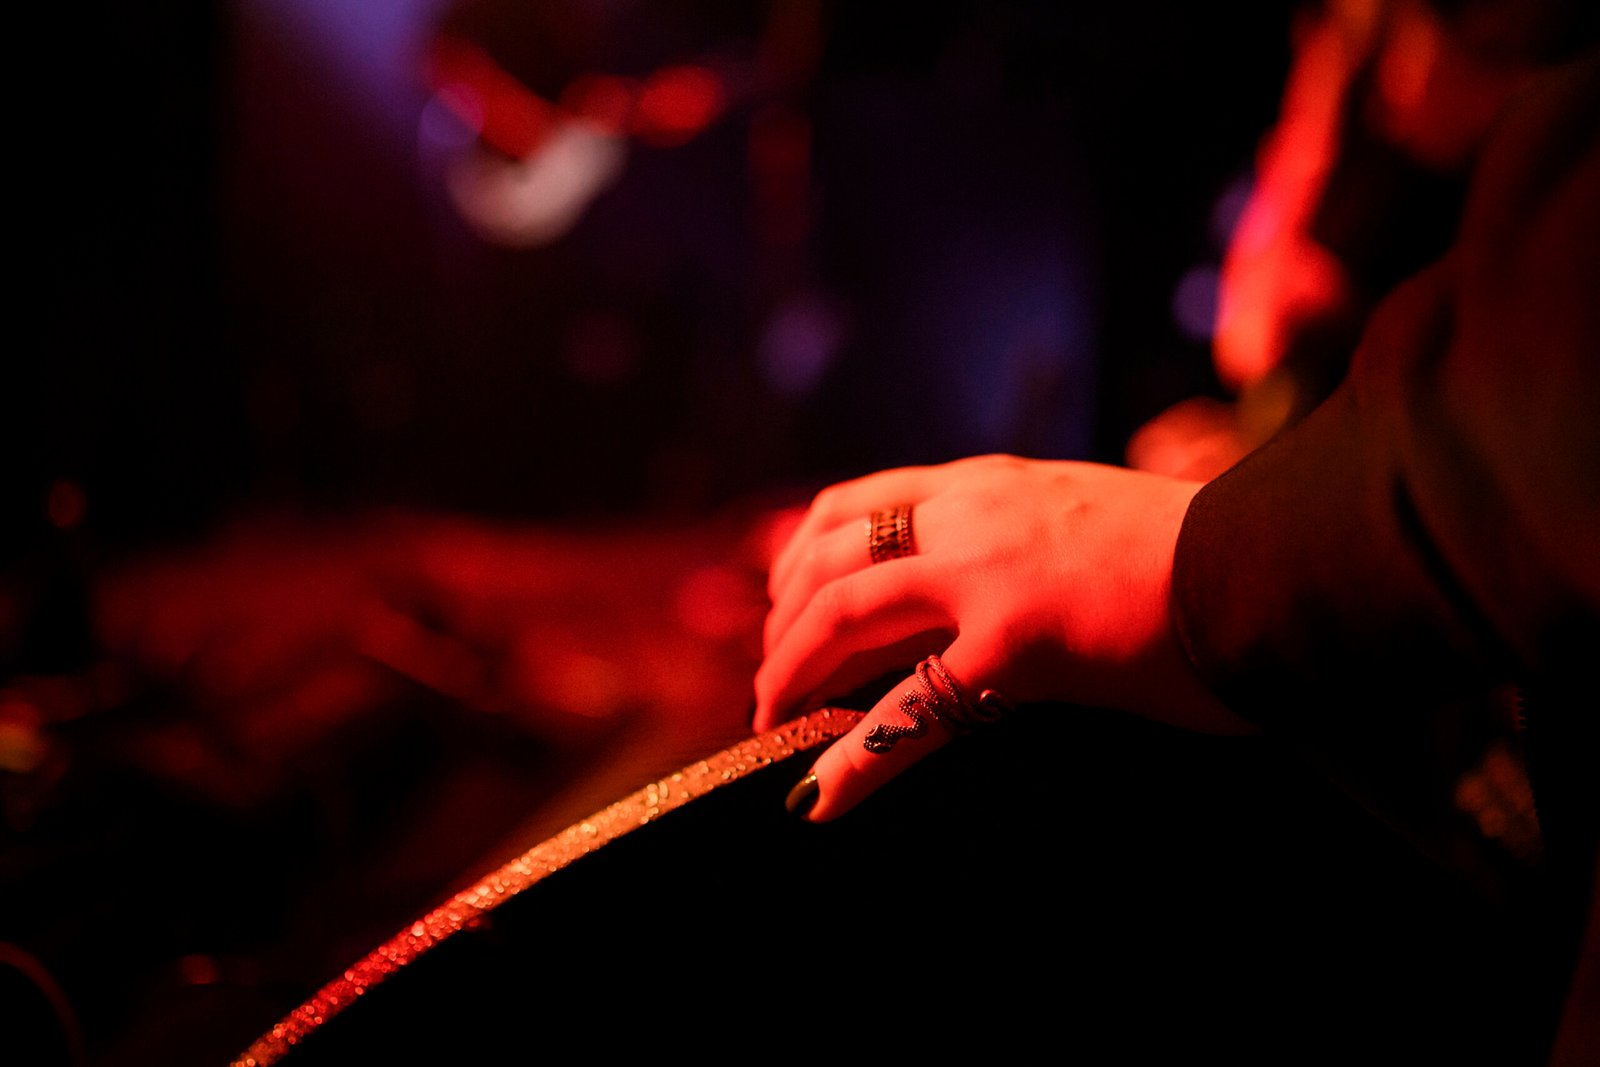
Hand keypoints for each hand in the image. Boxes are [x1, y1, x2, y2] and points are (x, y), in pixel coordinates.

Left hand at [755, 454, 1250, 820]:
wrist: (1281, 557)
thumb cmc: (1211, 552)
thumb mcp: (1098, 518)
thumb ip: (1036, 536)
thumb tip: (1010, 580)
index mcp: (993, 484)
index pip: (861, 499)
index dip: (801, 553)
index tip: (782, 600)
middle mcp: (975, 514)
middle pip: (830, 555)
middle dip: (782, 620)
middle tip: (770, 681)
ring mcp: (992, 574)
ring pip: (844, 613)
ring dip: (791, 673)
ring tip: (771, 724)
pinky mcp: (1022, 642)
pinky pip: (912, 710)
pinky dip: (853, 762)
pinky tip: (817, 802)